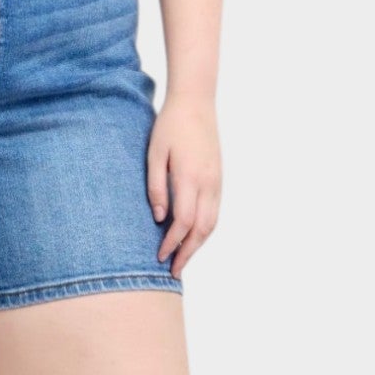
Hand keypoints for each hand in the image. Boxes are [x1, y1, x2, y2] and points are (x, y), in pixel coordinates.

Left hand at [147, 94, 221, 276]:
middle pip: (201, 229)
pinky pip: (215, 212)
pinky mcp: (219, 179)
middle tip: (173, 271)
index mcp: (190, 178)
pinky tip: (193, 237)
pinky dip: (205, 230)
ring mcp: (217, 181)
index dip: (171, 243)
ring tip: (183, 259)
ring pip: (212, 223)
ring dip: (198, 244)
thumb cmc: (170, 126)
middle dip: (187, 253)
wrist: (196, 103)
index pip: (183, 222)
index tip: (159, 256)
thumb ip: (156, 187)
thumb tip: (160, 217)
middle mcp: (208, 183)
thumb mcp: (154, 154)